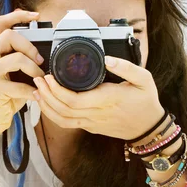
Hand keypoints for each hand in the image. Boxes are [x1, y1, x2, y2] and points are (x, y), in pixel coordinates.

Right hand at [0, 9, 44, 138]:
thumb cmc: (4, 97)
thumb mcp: (13, 74)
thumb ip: (22, 60)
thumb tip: (45, 52)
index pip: (1, 23)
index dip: (19, 16)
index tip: (36, 15)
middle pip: (10, 36)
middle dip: (30, 47)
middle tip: (40, 61)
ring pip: (16, 58)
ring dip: (34, 69)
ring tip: (40, 79)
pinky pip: (19, 85)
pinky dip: (32, 91)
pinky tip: (36, 96)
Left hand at [32, 55, 164, 139]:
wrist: (149, 128)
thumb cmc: (146, 102)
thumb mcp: (144, 79)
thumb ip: (126, 67)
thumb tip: (107, 58)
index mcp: (107, 100)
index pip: (75, 100)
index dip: (57, 91)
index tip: (48, 77)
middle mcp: (97, 114)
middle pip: (63, 110)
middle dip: (46, 95)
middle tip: (38, 79)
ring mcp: (92, 123)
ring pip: (62, 119)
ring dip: (46, 106)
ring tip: (37, 91)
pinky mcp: (90, 127)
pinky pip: (67, 123)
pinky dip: (53, 115)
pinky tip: (46, 103)